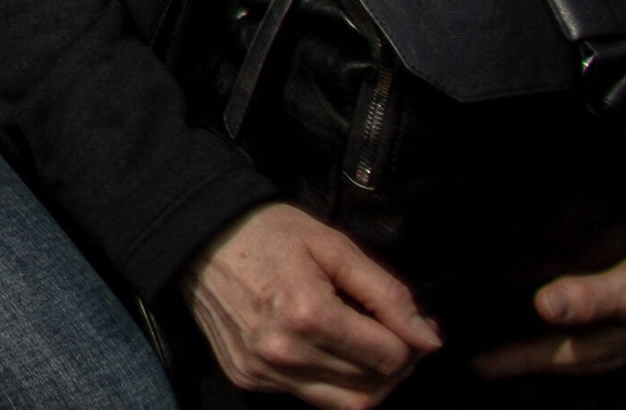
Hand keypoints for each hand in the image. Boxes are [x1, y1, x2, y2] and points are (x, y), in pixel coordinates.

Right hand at [185, 204, 443, 407]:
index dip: (409, 340)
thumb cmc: (269, 232)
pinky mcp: (247, 377)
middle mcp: (284, 351)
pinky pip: (308, 397)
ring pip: (345, 405)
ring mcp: (262, 370)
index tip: (404, 321)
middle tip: (388, 335)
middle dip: (393, 366)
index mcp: (308, 314)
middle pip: (372, 389)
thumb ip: (387, 293)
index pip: (390, 357)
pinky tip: (321, 348)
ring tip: (360, 346)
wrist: (196, 235)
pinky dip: (328, 381)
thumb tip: (429, 340)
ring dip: (366, 382)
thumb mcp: (334, 246)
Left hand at [475, 248, 625, 377]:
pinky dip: (553, 309)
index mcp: (599, 344)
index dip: (502, 358)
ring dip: (526, 332)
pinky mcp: (622, 311)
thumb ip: (593, 297)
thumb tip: (543, 306)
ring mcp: (613, 331)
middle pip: (544, 351)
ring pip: (559, 337)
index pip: (538, 356)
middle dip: (507, 350)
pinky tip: (537, 297)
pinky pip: (577, 316)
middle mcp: (601, 343)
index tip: (463, 358)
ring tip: (487, 319)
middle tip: (463, 338)